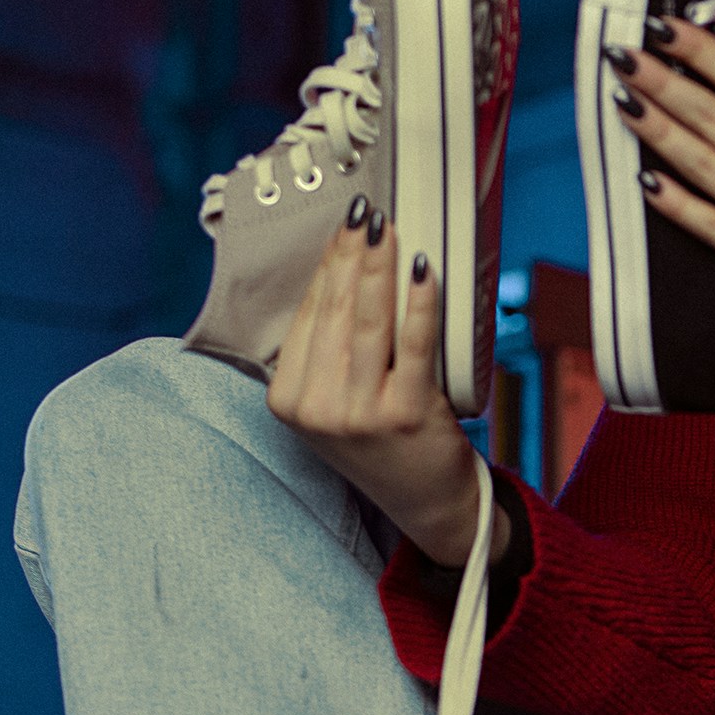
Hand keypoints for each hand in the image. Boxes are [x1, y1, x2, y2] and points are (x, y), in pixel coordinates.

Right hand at [266, 204, 504, 567]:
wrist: (426, 503)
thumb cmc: (382, 442)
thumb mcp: (332, 404)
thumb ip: (324, 354)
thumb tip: (340, 271)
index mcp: (287, 401)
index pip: (309, 315)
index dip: (329, 265)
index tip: (344, 228)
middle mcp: (317, 409)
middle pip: (336, 311)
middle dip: (351, 254)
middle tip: (366, 212)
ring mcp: (360, 414)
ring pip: (368, 322)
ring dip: (378, 266)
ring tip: (388, 228)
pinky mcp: (406, 417)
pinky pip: (413, 346)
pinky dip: (418, 303)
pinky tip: (422, 270)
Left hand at [611, 19, 714, 416]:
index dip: (697, 50)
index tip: (662, 27)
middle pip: (707, 116)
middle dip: (659, 80)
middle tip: (620, 54)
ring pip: (697, 164)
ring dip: (654, 129)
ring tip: (622, 100)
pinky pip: (707, 225)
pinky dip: (672, 201)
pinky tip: (642, 178)